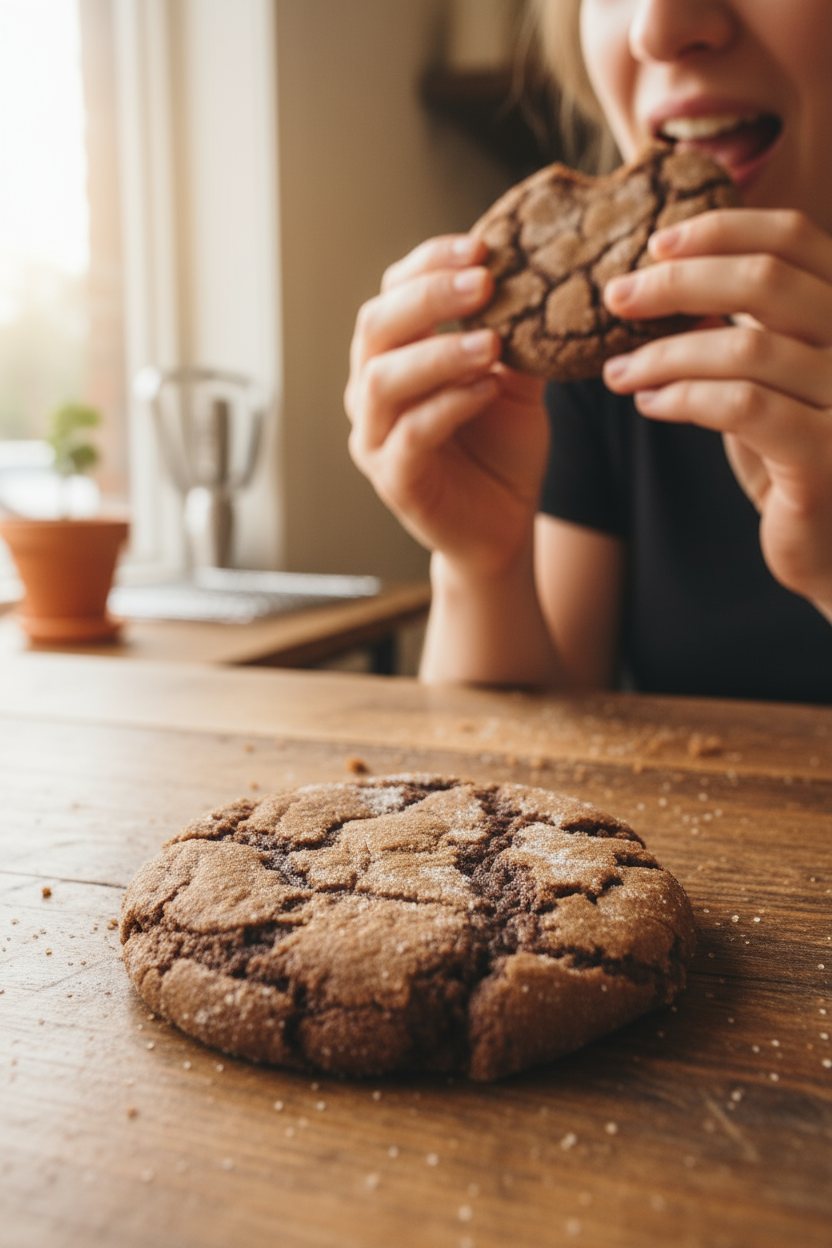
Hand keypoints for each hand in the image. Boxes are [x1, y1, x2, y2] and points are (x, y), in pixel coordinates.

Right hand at [345, 234, 547, 578]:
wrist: (502, 528)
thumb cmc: (501, 453)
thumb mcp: (516, 383)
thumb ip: (517, 337)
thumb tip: (544, 275)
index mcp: (394, 356)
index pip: (393, 293)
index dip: (430, 263)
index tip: (482, 248)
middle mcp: (371, 392)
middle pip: (376, 325)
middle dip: (429, 296)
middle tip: (484, 282)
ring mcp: (375, 437)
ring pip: (383, 379)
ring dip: (438, 352)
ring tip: (491, 342)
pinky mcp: (393, 480)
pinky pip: (411, 433)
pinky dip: (449, 405)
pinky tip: (489, 389)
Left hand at [602, 208, 831, 617]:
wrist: (830, 544)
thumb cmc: (793, 450)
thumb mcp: (773, 373)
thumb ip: (747, 322)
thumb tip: (666, 270)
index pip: (794, 238)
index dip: (721, 229)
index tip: (655, 244)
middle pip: (766, 280)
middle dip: (677, 283)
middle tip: (616, 298)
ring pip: (745, 348)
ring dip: (664, 354)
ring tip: (618, 370)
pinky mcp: (825, 456)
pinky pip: (741, 407)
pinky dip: (683, 398)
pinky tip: (648, 403)